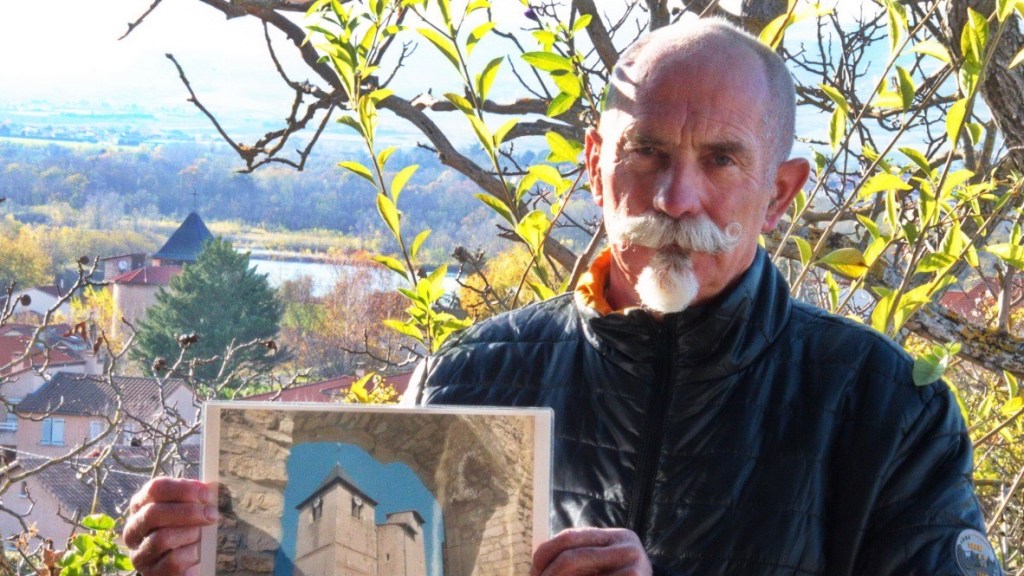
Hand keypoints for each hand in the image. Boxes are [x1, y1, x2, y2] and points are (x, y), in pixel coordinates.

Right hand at [123, 478, 218, 575]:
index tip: (205, 494)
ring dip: (190, 534)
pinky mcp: (152, 573)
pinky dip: (192, 554)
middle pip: (153, 513)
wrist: (191, 563)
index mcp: (142, 506)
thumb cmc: (191, 531)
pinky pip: (172, 561)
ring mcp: (140, 554)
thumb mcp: (193, 510)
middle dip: (187, 512)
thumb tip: (207, 488)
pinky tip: (201, 552)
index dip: (182, 489)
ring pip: (162, 538)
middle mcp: (134, 529)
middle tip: (211, 514)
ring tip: (204, 535)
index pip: (155, 488)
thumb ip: (197, 497)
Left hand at [531, 528, 652, 575]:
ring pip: (580, 569)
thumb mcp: (600, 568)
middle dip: (549, 575)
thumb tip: (538, 570)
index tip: (532, 573)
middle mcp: (627, 545)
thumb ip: (578, 561)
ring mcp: (634, 564)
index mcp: (617, 537)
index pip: (570, 537)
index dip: (544, 555)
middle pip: (572, 557)